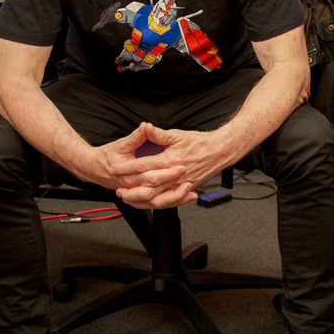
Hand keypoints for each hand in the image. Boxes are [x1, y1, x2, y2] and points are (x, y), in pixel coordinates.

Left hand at [106, 123, 234, 209]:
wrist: (219, 152)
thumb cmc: (199, 143)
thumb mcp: (178, 135)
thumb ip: (159, 134)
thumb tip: (145, 128)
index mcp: (170, 160)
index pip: (142, 166)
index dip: (126, 168)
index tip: (114, 168)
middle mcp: (174, 176)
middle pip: (147, 187)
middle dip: (130, 189)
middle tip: (117, 189)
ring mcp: (180, 185)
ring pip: (156, 199)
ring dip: (140, 200)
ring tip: (128, 199)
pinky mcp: (184, 190)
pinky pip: (167, 202)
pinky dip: (154, 205)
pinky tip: (145, 204)